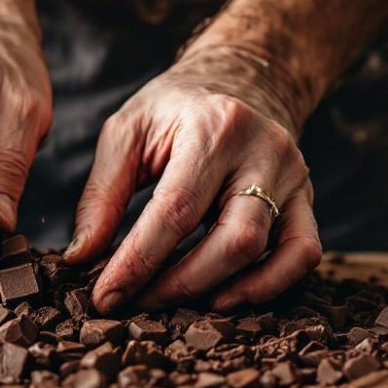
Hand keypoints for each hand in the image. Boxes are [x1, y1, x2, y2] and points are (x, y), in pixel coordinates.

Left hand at [64, 46, 321, 312]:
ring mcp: (293, 176)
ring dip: (226, 292)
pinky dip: (270, 285)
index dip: (139, 262)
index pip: (176, 210)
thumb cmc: (174, 110)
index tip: (106, 297)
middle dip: (181, 285)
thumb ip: (102, 195)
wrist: (238, 78)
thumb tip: (82, 258)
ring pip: (275, 251)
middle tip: (138, 307)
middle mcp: (263, 150)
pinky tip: (226, 297)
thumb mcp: (126, 132)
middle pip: (234, 239)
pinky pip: (303, 254)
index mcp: (214, 127)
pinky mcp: (305, 198)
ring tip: (180, 310)